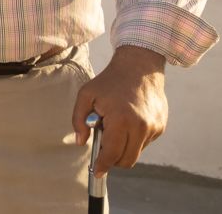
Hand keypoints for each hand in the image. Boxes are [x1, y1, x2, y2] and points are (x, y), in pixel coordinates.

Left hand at [72, 45, 166, 177]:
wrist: (139, 68)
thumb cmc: (109, 81)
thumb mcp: (85, 95)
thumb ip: (78, 120)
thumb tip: (81, 142)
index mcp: (121, 120)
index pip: (112, 154)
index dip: (103, 165)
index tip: (97, 172)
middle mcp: (141, 126)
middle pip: (126, 160)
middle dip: (112, 159)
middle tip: (102, 146)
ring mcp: (153, 127)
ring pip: (136, 153)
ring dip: (123, 147)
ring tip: (115, 125)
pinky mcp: (161, 126)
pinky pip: (144, 143)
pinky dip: (133, 139)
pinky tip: (127, 120)